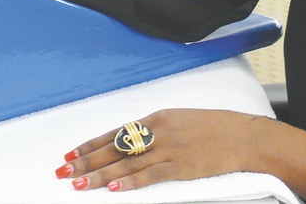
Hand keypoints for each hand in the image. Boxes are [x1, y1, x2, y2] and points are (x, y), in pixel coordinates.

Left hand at [56, 109, 265, 191]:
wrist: (241, 136)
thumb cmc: (212, 128)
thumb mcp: (178, 120)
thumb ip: (154, 130)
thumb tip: (130, 140)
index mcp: (155, 118)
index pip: (115, 133)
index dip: (91, 145)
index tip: (71, 154)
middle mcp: (157, 132)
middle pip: (115, 148)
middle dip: (86, 161)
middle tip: (64, 171)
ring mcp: (168, 150)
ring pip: (126, 163)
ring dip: (99, 174)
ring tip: (78, 183)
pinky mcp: (180, 167)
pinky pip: (149, 175)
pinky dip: (129, 182)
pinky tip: (112, 187)